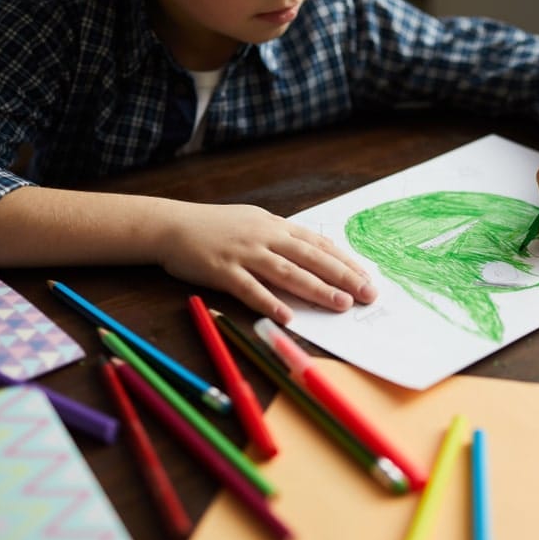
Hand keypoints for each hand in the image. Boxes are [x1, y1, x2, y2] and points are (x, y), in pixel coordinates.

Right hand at [157, 202, 376, 322]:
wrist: (171, 225)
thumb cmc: (216, 227)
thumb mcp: (255, 223)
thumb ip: (283, 239)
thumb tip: (315, 256)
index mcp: (275, 226)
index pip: (318, 244)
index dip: (345, 261)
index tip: (367, 276)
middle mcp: (265, 237)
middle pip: (311, 258)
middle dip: (343, 276)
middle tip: (367, 293)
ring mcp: (244, 253)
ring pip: (287, 272)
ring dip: (317, 289)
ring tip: (340, 304)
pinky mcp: (222, 270)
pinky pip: (249, 289)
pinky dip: (270, 302)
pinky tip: (288, 316)